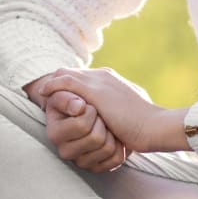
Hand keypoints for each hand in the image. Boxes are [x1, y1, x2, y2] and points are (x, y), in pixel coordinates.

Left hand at [36, 67, 190, 153]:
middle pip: (70, 72)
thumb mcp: (123, 114)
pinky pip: (66, 82)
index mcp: (109, 79)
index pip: (80, 75)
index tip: (57, 96)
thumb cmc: (143, 126)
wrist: (155, 126)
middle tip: (44, 94)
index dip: (66, 84)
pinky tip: (44, 95)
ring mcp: (99, 81)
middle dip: (56, 82)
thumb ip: (111, 111)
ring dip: (53, 84)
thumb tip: (104, 120)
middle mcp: (103, 76)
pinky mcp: (95, 91)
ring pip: (65, 74)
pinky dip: (54, 86)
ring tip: (42, 95)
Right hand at [44, 89, 126, 172]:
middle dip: (103, 122)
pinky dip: (121, 146)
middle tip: (100, 116)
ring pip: (106, 148)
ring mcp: (80, 160)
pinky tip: (115, 139)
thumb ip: (67, 85)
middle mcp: (64, 149)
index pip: (81, 125)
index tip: (89, 105)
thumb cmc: (95, 97)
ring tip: (107, 126)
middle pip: (95, 138)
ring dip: (113, 133)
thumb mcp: (82, 87)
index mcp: (54, 131)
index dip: (91, 112)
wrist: (118, 111)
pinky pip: (115, 160)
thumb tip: (68, 102)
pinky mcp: (96, 167)